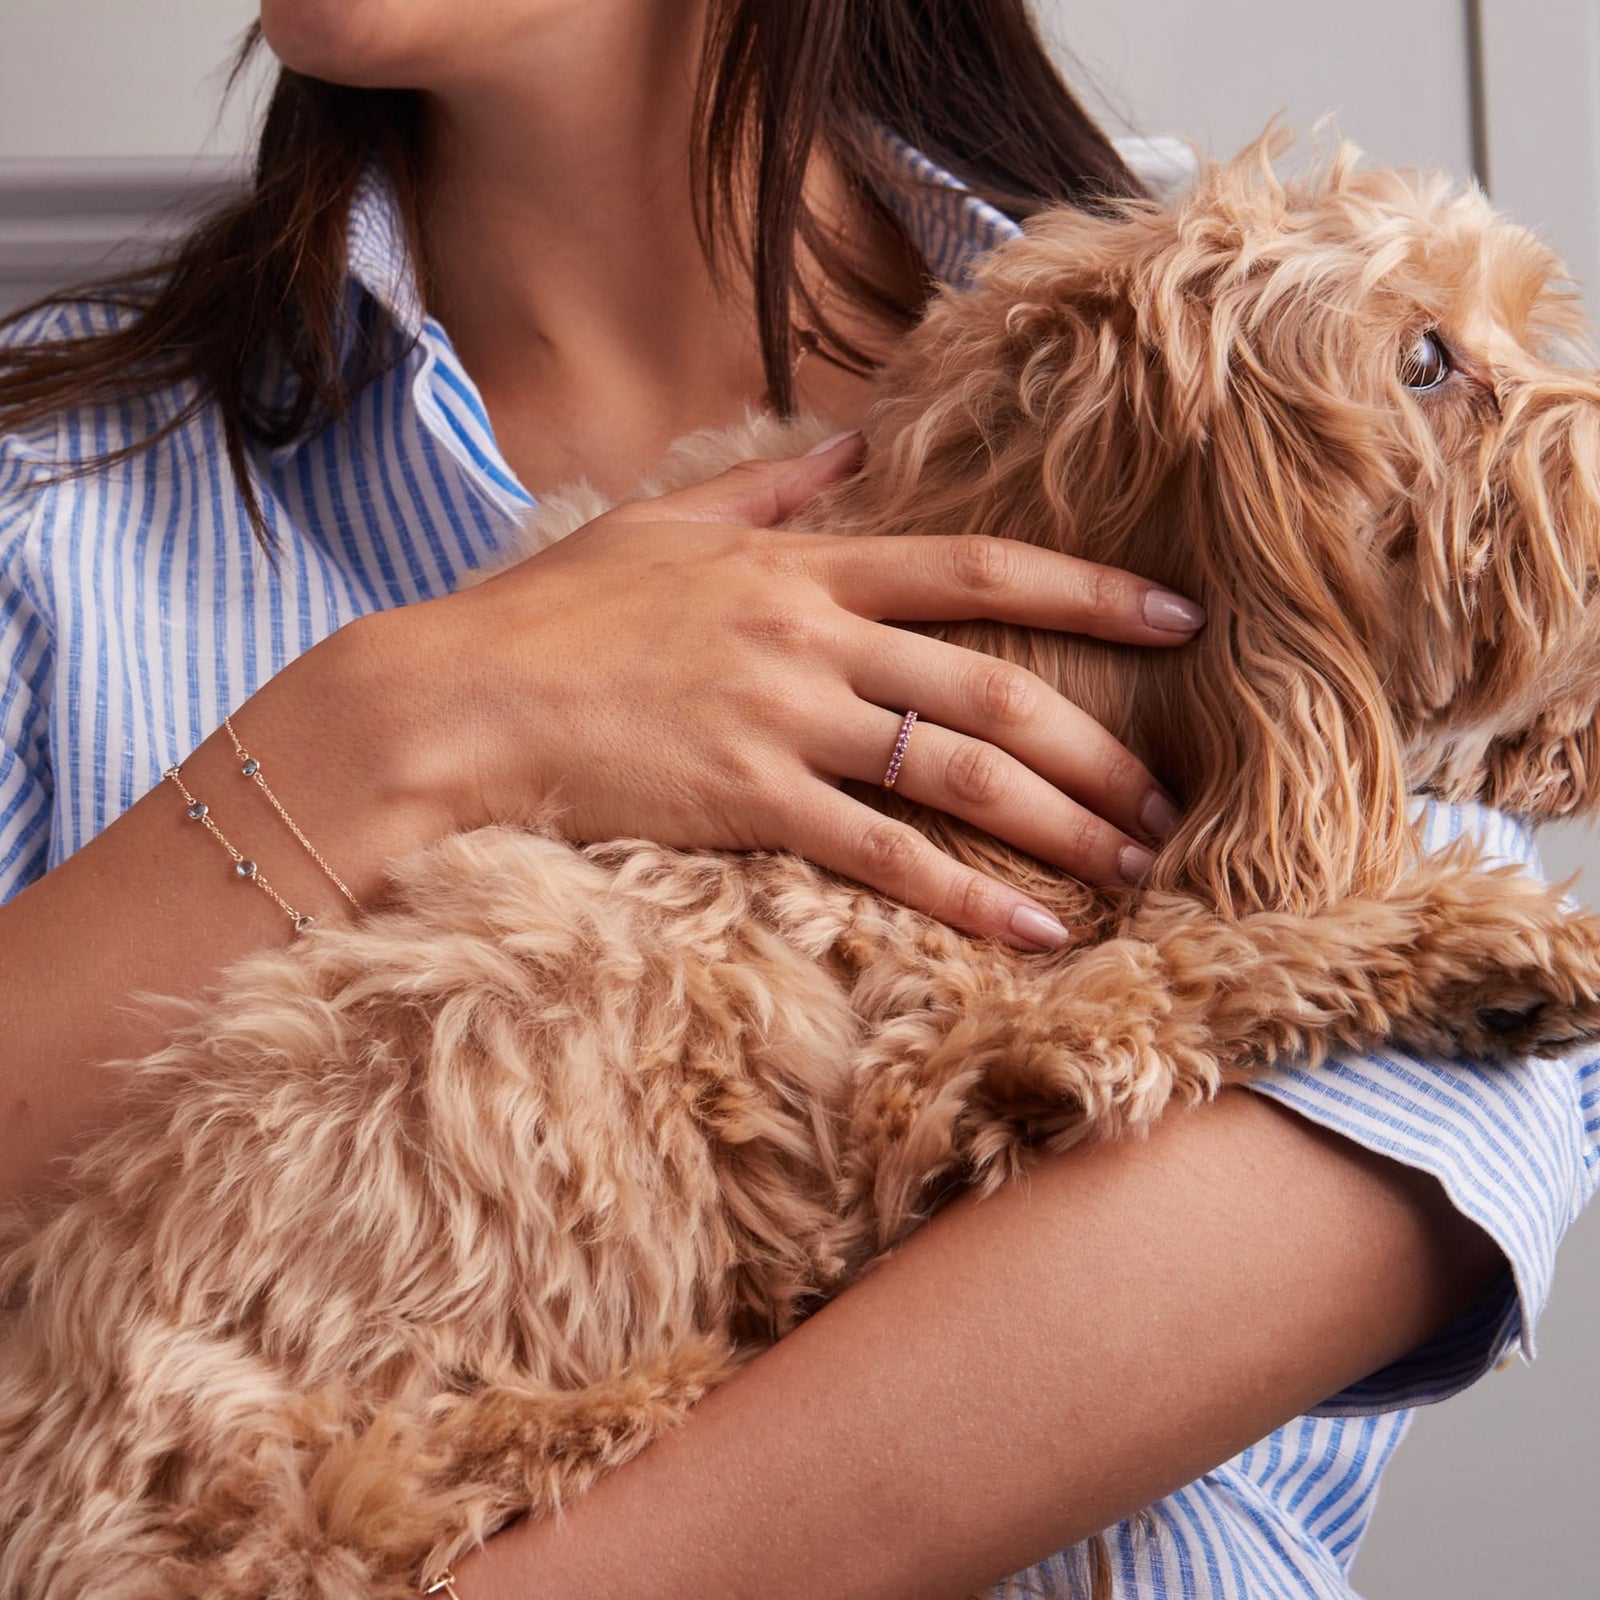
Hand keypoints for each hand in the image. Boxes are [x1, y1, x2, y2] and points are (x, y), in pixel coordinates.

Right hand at [385, 435, 1202, 948]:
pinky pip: (884, 855)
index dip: (1090, 591)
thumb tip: (861, 443)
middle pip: (996, 687)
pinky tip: (1036, 930)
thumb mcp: (664, 524)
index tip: (1180, 617)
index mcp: (804, 567)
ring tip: (1136, 866)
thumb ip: (776, 487)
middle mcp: (813, 637)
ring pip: (960, 772)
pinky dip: (968, 895)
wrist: (455, 699)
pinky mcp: (749, 803)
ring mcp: (785, 722)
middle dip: (1101, 744)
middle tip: (1176, 794)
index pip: (979, 568)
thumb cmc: (552, 614)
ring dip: (1063, 822)